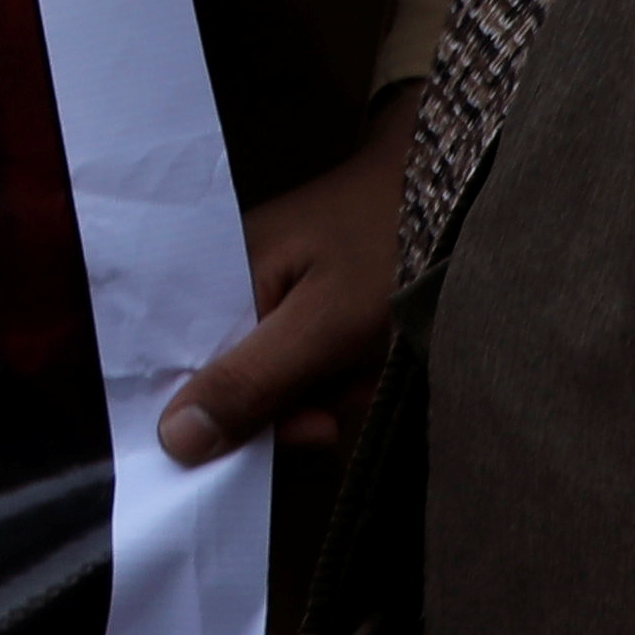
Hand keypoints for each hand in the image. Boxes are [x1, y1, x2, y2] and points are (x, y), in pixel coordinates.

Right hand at [158, 82, 418, 467]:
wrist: (463, 193)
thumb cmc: (386, 246)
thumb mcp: (322, 326)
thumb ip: (249, 382)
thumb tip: (170, 441)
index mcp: (218, 277)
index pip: (187, 369)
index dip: (231, 418)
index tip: (305, 428)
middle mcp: (237, 286)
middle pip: (239, 383)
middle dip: (301, 406)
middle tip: (348, 403)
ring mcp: (278, 295)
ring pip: (283, 381)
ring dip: (334, 391)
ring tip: (378, 366)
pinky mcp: (315, 304)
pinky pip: (312, 364)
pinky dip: (350, 373)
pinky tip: (379, 361)